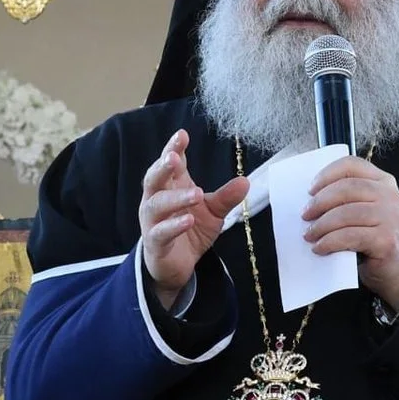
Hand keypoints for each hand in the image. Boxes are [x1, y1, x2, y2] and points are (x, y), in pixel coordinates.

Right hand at [139, 129, 248, 309]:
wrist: (176, 265)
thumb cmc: (190, 229)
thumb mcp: (213, 212)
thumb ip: (226, 197)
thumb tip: (246, 181)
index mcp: (170, 185)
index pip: (170, 162)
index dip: (174, 147)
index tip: (182, 134)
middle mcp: (156, 199)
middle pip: (154, 178)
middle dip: (162, 166)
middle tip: (174, 156)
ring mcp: (153, 220)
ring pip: (157, 204)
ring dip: (176, 198)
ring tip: (197, 194)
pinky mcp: (155, 242)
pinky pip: (161, 231)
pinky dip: (174, 225)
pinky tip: (189, 220)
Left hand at [301, 156, 398, 311]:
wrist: (394, 265)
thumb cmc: (371, 234)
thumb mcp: (362, 208)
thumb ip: (344, 197)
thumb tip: (309, 198)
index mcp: (382, 181)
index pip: (352, 165)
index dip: (327, 174)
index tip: (310, 189)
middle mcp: (390, 195)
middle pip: (347, 188)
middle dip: (320, 201)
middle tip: (305, 215)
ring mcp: (391, 217)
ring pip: (347, 213)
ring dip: (322, 224)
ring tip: (309, 234)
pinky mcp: (386, 240)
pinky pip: (350, 236)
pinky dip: (330, 241)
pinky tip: (320, 247)